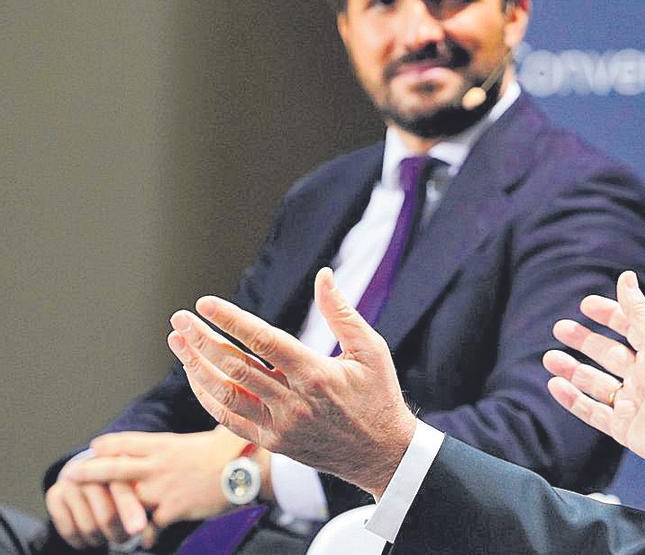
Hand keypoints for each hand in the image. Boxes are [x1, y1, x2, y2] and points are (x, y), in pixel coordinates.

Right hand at [46, 471, 145, 549]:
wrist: (88, 472)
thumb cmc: (119, 483)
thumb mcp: (134, 485)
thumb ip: (141, 503)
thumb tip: (147, 535)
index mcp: (116, 462)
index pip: (123, 490)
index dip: (130, 511)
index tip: (139, 530)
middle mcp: (90, 469)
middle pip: (106, 515)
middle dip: (118, 533)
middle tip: (125, 538)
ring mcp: (70, 482)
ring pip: (89, 527)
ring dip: (101, 539)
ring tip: (108, 535)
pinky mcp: (54, 495)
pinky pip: (68, 530)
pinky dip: (82, 541)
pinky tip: (90, 538)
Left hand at [61, 427, 264, 540]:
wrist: (248, 468)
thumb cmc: (232, 450)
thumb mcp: (206, 435)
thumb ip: (194, 437)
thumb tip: (210, 427)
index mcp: (164, 445)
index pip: (124, 442)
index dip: (105, 445)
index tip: (94, 448)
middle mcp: (157, 465)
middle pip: (112, 468)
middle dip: (88, 472)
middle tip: (71, 474)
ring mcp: (163, 488)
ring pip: (125, 499)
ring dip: (111, 508)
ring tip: (100, 516)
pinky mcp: (173, 509)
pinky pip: (150, 524)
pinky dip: (146, 533)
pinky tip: (144, 540)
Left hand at [166, 267, 414, 498]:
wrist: (381, 454)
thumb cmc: (378, 397)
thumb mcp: (371, 350)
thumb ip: (342, 313)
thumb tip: (324, 276)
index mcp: (317, 374)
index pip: (264, 341)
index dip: (232, 321)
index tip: (206, 304)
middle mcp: (294, 402)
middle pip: (236, 366)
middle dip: (203, 339)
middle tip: (180, 318)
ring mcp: (280, 425)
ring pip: (226, 393)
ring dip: (197, 367)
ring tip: (178, 342)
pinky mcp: (273, 442)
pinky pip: (229, 420)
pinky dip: (208, 397)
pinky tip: (196, 376)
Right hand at [543, 271, 644, 470]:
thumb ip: (638, 311)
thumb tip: (625, 276)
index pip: (628, 328)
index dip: (608, 315)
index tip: (586, 305)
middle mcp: (644, 377)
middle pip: (608, 354)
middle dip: (584, 341)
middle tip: (560, 328)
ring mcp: (633, 403)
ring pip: (596, 383)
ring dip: (572, 370)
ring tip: (550, 358)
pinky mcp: (624, 428)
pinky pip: (592, 411)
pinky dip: (572, 399)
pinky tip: (556, 385)